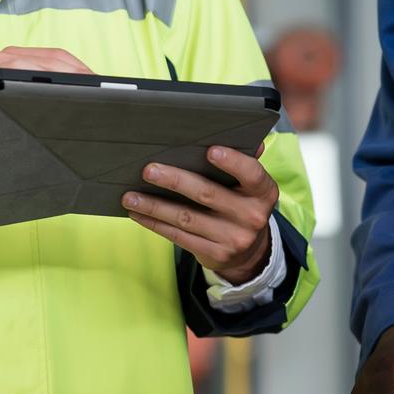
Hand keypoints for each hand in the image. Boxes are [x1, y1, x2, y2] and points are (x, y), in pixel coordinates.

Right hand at [0, 47, 92, 186]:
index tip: (105, 92)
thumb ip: (38, 107)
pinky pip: (25, 68)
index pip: (60, 61)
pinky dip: (47, 77)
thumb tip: (76, 114)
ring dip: (71, 76)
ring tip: (91, 96)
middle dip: (84, 75)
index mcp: (17, 64)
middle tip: (106, 98)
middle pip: (59, 59)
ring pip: (47, 62)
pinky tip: (63, 92)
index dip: (84, 73)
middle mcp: (10, 57)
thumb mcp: (13, 113)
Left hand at [121, 145, 276, 282]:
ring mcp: (233, 238)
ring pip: (186, 218)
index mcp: (263, 193)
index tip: (210, 150)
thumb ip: (244, 163)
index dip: (232, 162)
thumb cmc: (242, 205)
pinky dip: (155, 223)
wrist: (250, 252)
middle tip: (148, 170)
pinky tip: (138, 213)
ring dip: (154, 206)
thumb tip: (248, 139)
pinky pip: (179, 236)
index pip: (252, 174)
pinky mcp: (215, 254)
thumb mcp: (250, 187)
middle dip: (174, 181)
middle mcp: (251, 216)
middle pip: (207, 194)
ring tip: (130, 196)